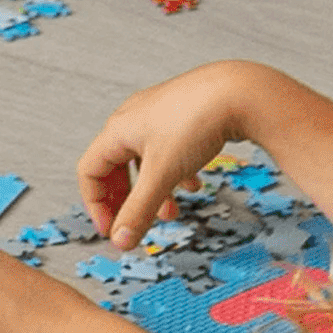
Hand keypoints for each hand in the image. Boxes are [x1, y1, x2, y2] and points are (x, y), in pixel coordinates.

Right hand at [78, 60, 276, 246]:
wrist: (242, 90)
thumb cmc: (197, 121)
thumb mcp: (163, 174)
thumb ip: (139, 211)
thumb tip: (121, 241)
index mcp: (119, 129)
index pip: (90, 172)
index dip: (96, 205)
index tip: (113, 230)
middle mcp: (135, 118)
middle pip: (116, 167)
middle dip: (126, 199)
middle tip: (136, 223)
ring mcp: (160, 114)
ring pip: (146, 161)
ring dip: (154, 191)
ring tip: (172, 213)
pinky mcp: (184, 114)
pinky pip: (169, 150)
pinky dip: (175, 173)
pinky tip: (194, 184)